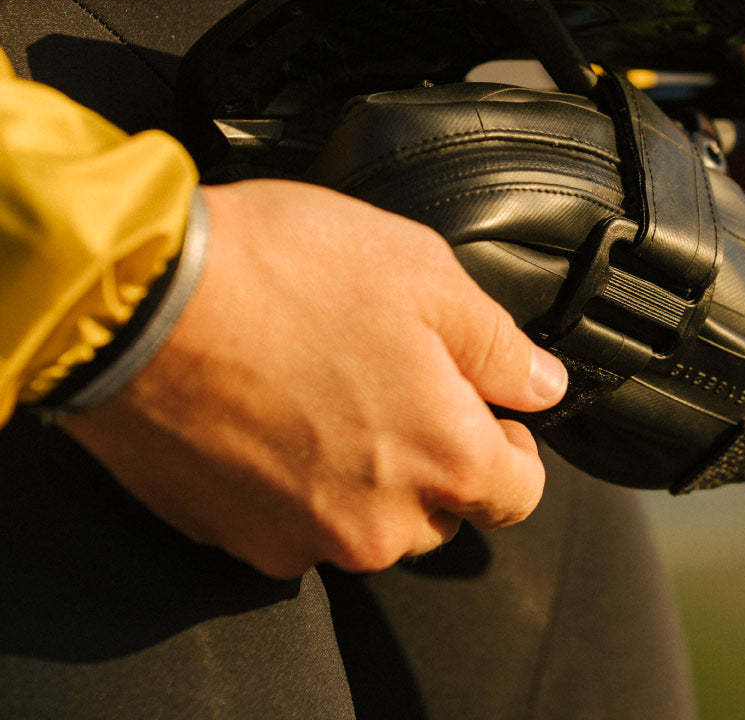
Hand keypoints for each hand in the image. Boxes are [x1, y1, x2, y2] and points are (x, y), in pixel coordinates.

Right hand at [60, 179, 567, 577]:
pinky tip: (271, 415)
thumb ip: (498, 345)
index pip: (519, 492)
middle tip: (391, 380)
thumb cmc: (283, 272)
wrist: (138, 299)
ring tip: (324, 388)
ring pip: (366, 523)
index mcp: (445, 458)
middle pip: (440, 511)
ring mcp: (301, 539)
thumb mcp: (423, 275)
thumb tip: (541, 386)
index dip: (512, 445)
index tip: (483, 409)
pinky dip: (295, 484)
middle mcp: (380, 522)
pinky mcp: (233, 536)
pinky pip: (292, 525)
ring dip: (364, 475)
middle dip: (434, 457)